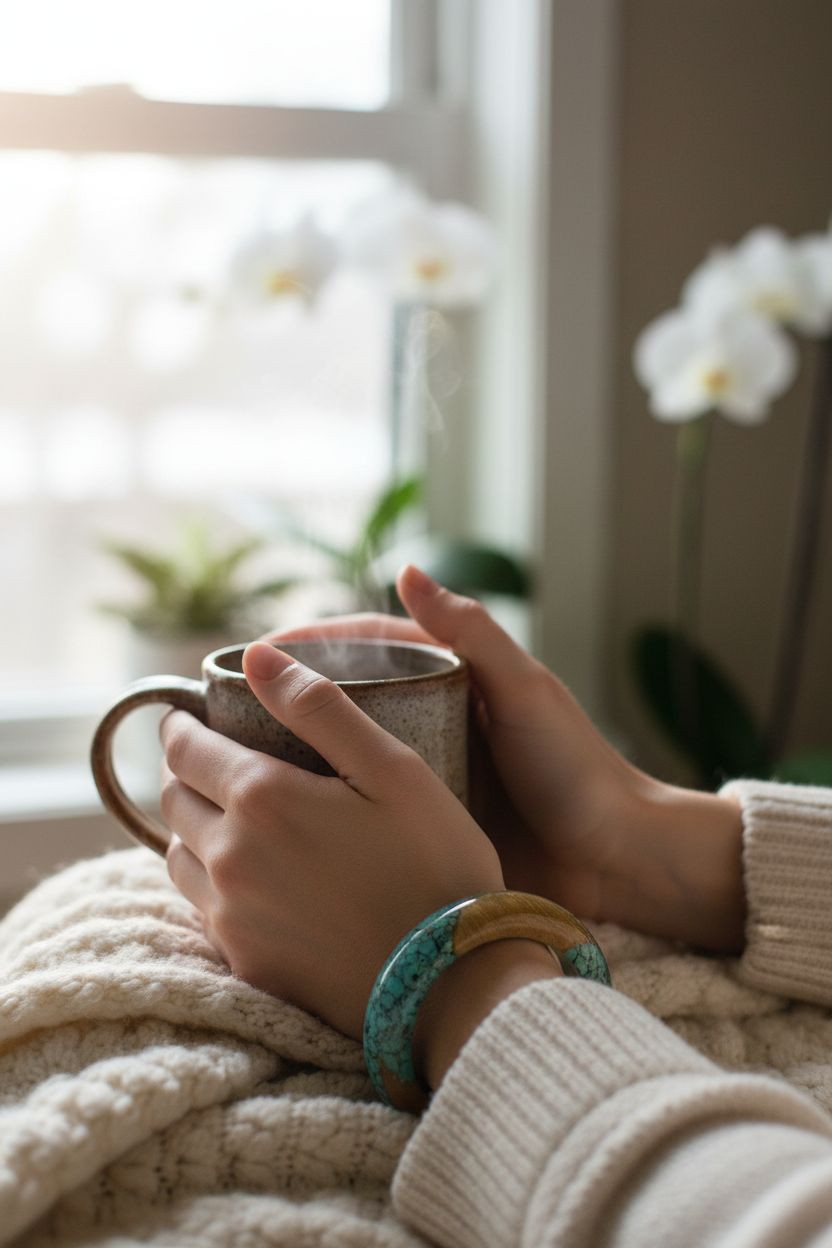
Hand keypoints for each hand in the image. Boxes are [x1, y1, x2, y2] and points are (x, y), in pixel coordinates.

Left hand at [161, 641, 504, 1042]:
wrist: (452, 984)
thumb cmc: (436, 864)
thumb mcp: (393, 768)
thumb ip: (320, 706)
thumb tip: (256, 655)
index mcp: (261, 797)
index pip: (186, 748)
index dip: (183, 726)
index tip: (191, 717)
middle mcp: (230, 856)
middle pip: (174, 800)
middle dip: (187, 773)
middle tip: (215, 762)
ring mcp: (232, 916)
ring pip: (179, 857)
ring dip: (194, 828)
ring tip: (230, 818)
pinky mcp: (245, 963)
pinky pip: (203, 909)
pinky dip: (212, 882)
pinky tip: (254, 878)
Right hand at [269, 565, 745, 952]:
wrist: (614, 859)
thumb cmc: (575, 766)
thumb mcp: (524, 691)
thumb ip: (472, 633)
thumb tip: (407, 569)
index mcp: (454, 678)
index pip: (367, 645)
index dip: (310, 644)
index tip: (254, 653)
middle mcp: (430, 721)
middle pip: (345, 697)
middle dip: (287, 698)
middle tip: (225, 710)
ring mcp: (423, 774)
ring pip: (345, 754)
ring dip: (295, 753)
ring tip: (234, 761)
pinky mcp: (422, 823)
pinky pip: (363, 806)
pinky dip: (323, 804)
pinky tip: (278, 813)